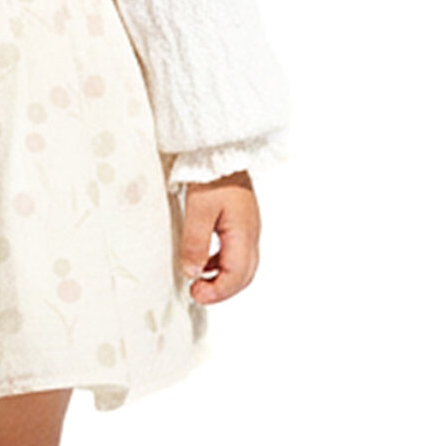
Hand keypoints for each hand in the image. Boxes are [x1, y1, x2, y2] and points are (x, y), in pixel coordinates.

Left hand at [179, 171, 259, 304]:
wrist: (222, 151)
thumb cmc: (212, 176)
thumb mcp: (198, 210)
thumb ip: (195, 243)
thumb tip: (192, 273)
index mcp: (244, 233)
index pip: (237, 275)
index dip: (217, 292)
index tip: (195, 294)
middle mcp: (251, 235)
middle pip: (245, 276)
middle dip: (222, 290)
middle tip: (196, 293)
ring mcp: (249, 230)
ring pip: (243, 267)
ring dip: (222, 279)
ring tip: (198, 280)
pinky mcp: (242, 224)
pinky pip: (237, 254)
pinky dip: (222, 265)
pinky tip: (204, 262)